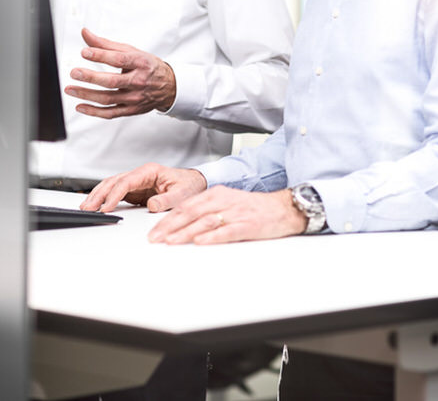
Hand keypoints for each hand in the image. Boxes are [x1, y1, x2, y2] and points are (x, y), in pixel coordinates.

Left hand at [67, 29, 177, 118]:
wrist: (169, 86)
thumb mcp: (131, 51)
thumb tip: (85, 33)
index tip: (84, 52)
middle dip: (91, 77)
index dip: (101, 56)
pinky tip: (81, 106)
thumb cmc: (147, 66)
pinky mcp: (130, 110)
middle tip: (74, 72)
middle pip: (112, 81)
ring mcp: (134, 97)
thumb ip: (105, 44)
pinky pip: (110, 113)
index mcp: (140, 63)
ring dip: (87, 95)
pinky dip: (94, 111)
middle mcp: (138, 81)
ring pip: (108, 99)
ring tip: (71, 89)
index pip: (119, 59)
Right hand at [80, 163, 205, 212]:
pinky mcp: (135, 191)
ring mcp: (136, 182)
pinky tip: (97, 206)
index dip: (114, 195)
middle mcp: (140, 175)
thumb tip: (151, 206)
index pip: (126, 181)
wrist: (195, 184)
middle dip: (99, 194)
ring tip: (86, 207)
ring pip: (111, 186)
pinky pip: (116, 193)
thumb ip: (167, 200)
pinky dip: (105, 199)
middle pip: (113, 181)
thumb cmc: (189, 186)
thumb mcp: (182, 194)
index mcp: (149, 171)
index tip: (106, 207)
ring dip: (98, 196)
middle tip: (88, 208)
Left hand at [147, 185, 307, 244]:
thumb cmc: (254, 208)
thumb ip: (206, 210)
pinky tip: (200, 242)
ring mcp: (235, 213)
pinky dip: (212, 236)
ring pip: (205, 221)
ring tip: (170, 242)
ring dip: (185, 232)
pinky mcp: (247, 225)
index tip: (154, 231)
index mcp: (217, 194)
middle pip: (191, 213)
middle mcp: (224, 201)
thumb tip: (182, 225)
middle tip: (155, 239)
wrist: (283, 208)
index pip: (186, 206)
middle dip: (170, 227)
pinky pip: (227, 230)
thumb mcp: (227, 202)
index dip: (167, 219)